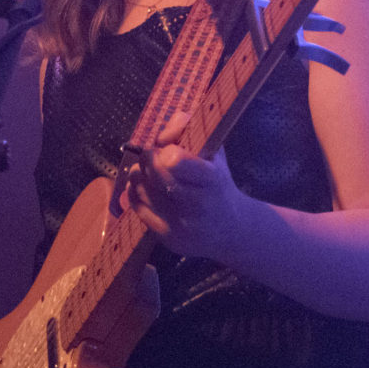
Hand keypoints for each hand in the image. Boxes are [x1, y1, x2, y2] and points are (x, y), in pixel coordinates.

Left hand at [124, 112, 245, 259]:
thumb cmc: (218, 183)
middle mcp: (198, 204)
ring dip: (138, 174)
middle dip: (148, 159)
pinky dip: (135, 192)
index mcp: (212, 178)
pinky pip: (139, 209)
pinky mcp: (168, 238)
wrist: (233, 230)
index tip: (167, 147)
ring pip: (143, 190)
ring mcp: (182, 224)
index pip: (174, 160)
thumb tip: (159, 137)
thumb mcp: (215, 152)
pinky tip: (141, 186)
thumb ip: (188, 130)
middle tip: (151, 155)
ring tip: (145, 171)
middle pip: (155, 174)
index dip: (165, 149)